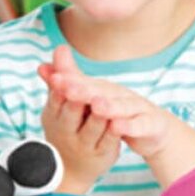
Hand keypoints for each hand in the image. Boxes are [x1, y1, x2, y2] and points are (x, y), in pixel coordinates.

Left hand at [39, 45, 178, 162]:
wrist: (153, 129)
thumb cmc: (118, 112)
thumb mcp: (93, 101)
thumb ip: (69, 84)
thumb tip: (41, 66)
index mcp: (103, 88)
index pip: (83, 83)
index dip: (69, 80)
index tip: (52, 79)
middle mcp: (119, 93)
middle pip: (101, 91)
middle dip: (84, 90)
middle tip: (68, 89)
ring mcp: (136, 107)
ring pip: (122, 106)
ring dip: (110, 105)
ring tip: (97, 106)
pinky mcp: (150, 122)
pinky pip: (140, 124)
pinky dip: (130, 125)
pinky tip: (119, 126)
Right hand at [39, 85, 121, 194]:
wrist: (71, 168)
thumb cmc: (65, 126)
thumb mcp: (60, 103)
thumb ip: (62, 76)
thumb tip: (61, 48)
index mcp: (54, 115)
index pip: (56, 99)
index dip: (59, 87)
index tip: (60, 77)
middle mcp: (66, 130)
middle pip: (72, 113)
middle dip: (76, 100)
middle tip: (82, 89)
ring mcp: (84, 144)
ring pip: (92, 127)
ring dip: (98, 115)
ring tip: (102, 103)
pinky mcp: (102, 154)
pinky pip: (109, 142)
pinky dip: (114, 132)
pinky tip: (120, 121)